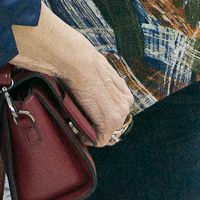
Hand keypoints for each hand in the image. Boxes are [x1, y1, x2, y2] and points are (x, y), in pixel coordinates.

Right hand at [10, 8, 133, 146]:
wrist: (75, 60)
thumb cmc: (78, 61)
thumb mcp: (91, 69)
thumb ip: (94, 82)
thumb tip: (80, 85)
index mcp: (122, 90)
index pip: (114, 112)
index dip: (98, 117)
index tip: (84, 118)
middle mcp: (125, 103)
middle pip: (112, 126)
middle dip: (94, 126)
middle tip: (77, 123)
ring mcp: (120, 114)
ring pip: (106, 134)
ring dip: (89, 132)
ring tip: (74, 125)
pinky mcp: (110, 122)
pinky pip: (99, 140)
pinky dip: (86, 139)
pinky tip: (75, 130)